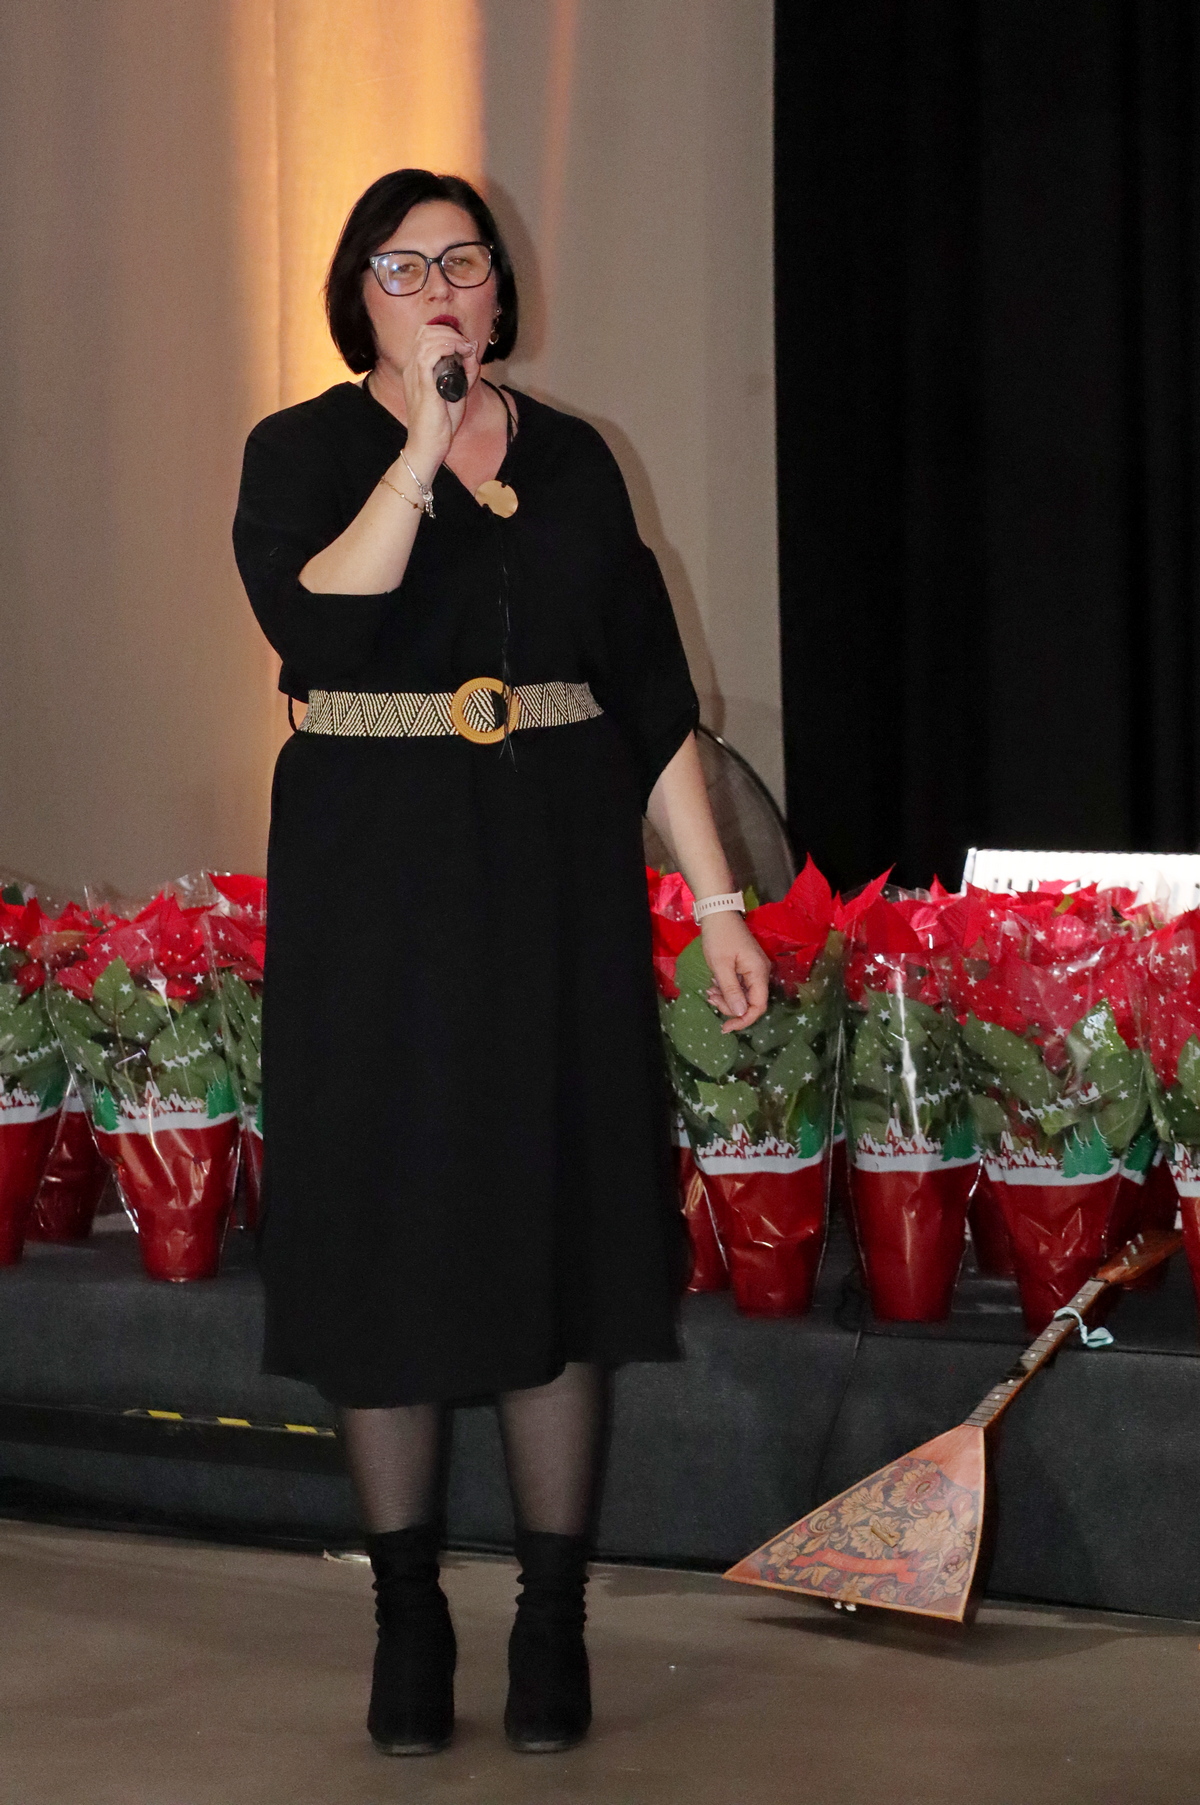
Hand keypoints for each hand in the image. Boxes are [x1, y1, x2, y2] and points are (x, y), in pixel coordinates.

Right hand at [401, 320, 480, 473]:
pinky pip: (428, 355)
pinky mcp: (422, 385)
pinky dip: (446, 347)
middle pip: (424, 332)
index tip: (465, 345)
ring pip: (427, 339)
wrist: (428, 445)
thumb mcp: (457, 393)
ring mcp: (415, 376)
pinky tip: (459, 353)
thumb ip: (465, 373)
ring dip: (450, 338)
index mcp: (417, 370)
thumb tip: (472, 353)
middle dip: (449, 331)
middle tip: (466, 345)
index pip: (424, 336)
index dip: (445, 332)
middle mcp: (412, 369)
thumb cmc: (439, 424)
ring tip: (465, 348)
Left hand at [700, 912, 770, 1032]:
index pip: (758, 1006)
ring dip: (726, 998)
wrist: (718, 914)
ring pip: (744, 995)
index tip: (726, 1027)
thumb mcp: (721, 965)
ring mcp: (754, 969)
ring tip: (709, 991)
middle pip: (750, 1002)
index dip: (744, 1020)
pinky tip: (713, 984)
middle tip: (710, 998)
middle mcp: (761, 973)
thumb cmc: (719, 938)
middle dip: (730, 1006)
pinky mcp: (747, 967)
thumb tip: (741, 1013)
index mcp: (758, 972)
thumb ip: (731, 990)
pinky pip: (740, 985)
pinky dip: (727, 988)